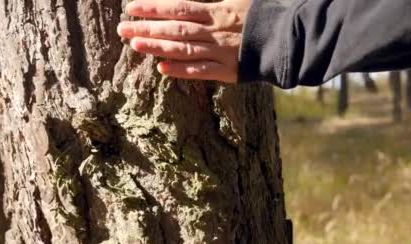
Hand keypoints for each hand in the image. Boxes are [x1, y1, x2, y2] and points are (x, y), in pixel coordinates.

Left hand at [117, 0, 250, 82]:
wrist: (288, 40)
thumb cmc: (262, 16)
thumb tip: (191, 2)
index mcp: (217, 11)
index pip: (179, 6)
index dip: (154, 6)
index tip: (131, 7)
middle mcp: (215, 31)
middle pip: (175, 28)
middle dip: (147, 27)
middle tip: (122, 29)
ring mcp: (220, 52)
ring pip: (183, 49)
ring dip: (157, 47)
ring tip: (134, 45)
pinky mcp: (227, 70)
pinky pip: (201, 71)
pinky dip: (181, 70)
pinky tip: (162, 69)